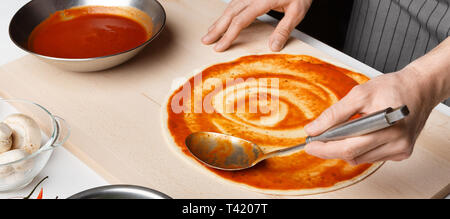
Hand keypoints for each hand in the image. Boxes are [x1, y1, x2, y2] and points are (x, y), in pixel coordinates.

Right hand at [202, 0, 312, 51]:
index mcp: (263, 0)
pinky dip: (227, 14)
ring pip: (230, 7)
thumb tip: (273, 47)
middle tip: (205, 41)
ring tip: (210, 33)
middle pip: (230, 13)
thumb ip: (284, 29)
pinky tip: (222, 21)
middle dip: (217, 29)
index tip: (220, 47)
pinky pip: (235, 3)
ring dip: (219, 21)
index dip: (229, 35)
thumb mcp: (297, 12)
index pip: (241, 20)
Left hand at [303, 67, 438, 164]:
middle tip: (314, 143)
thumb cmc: (392, 88)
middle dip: (330, 150)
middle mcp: (397, 142)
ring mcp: (400, 150)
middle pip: (353, 155)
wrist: (420, 88)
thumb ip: (335, 114)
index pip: (349, 147)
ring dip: (345, 149)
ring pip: (361, 158)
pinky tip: (358, 136)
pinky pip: (371, 156)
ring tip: (336, 135)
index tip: (309, 144)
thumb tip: (314, 128)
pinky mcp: (401, 153)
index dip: (326, 148)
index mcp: (387, 126)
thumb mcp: (359, 94)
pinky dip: (359, 149)